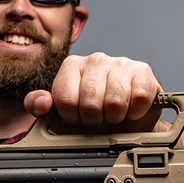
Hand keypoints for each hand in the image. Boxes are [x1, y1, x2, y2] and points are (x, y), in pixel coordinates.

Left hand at [24, 52, 161, 133]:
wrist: (128, 121)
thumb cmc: (94, 115)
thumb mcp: (61, 113)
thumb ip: (40, 106)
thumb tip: (42, 102)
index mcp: (72, 66)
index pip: (65, 99)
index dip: (72, 118)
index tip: (77, 119)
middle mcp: (95, 60)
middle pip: (89, 103)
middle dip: (94, 120)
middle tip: (98, 118)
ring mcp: (121, 63)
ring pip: (114, 102)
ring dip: (115, 118)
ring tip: (114, 115)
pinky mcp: (143, 72)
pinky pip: (138, 98)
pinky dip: (135, 113)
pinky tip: (131, 109)